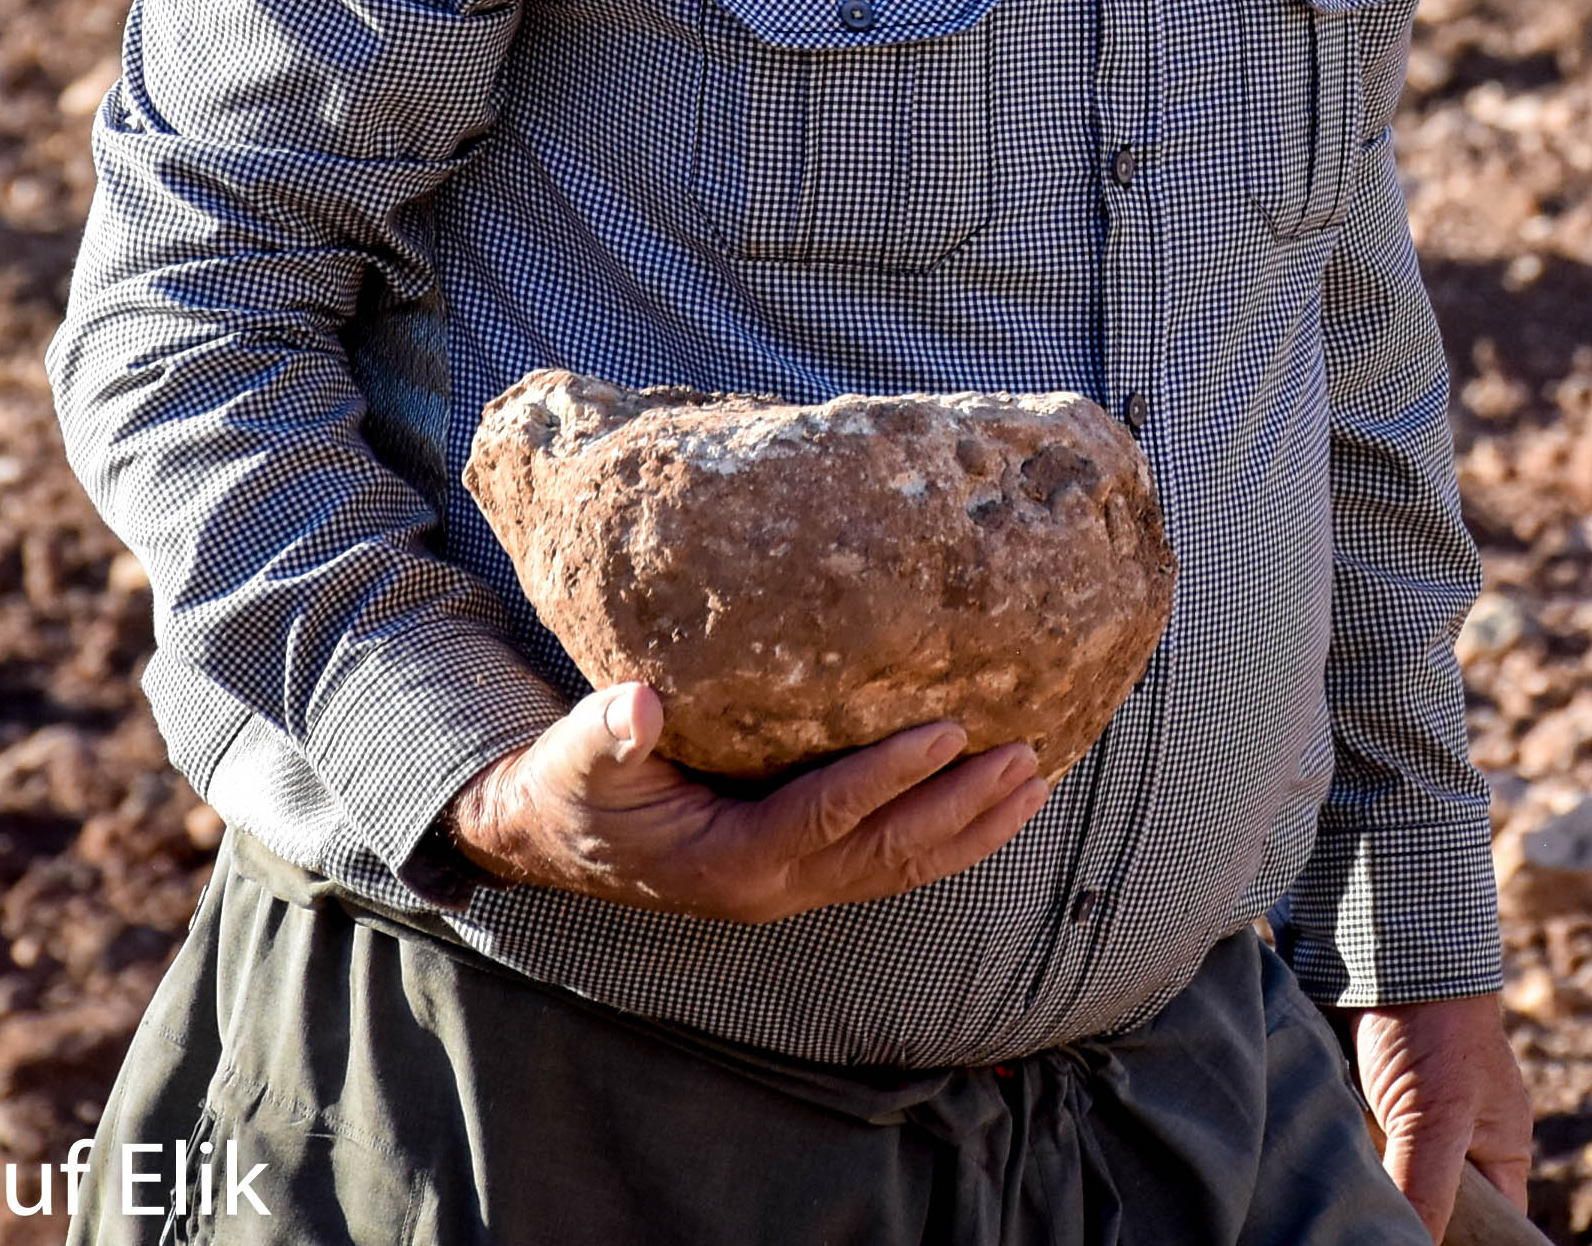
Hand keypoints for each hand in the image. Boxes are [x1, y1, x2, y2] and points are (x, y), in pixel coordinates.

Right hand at [443, 684, 1048, 923]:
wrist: (554, 841)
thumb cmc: (571, 788)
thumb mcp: (573, 756)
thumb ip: (606, 732)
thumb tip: (638, 702)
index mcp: (727, 859)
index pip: (828, 814)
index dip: (890, 775)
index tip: (951, 727)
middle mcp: (772, 888)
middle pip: (887, 853)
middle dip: (962, 807)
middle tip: (1027, 753)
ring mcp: (792, 890)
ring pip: (900, 870)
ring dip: (973, 829)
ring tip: (1037, 779)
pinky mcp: (802, 878)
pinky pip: (888, 868)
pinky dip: (948, 839)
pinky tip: (992, 804)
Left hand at [1352, 993, 1533, 1232]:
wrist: (1384, 953)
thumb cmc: (1435, 1030)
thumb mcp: (1438, 1120)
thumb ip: (1427, 1191)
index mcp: (1497, 1153)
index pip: (1490, 1229)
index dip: (1462, 1245)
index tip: (1421, 1245)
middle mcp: (1457, 1146)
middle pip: (1432, 1211)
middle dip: (1403, 1215)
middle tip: (1372, 1220)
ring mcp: (1408, 1127)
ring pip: (1388, 1187)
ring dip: (1367, 1187)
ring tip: (1347, 1184)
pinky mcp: (1365, 1111)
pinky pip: (1353, 1156)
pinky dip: (1339, 1158)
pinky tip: (1329, 1160)